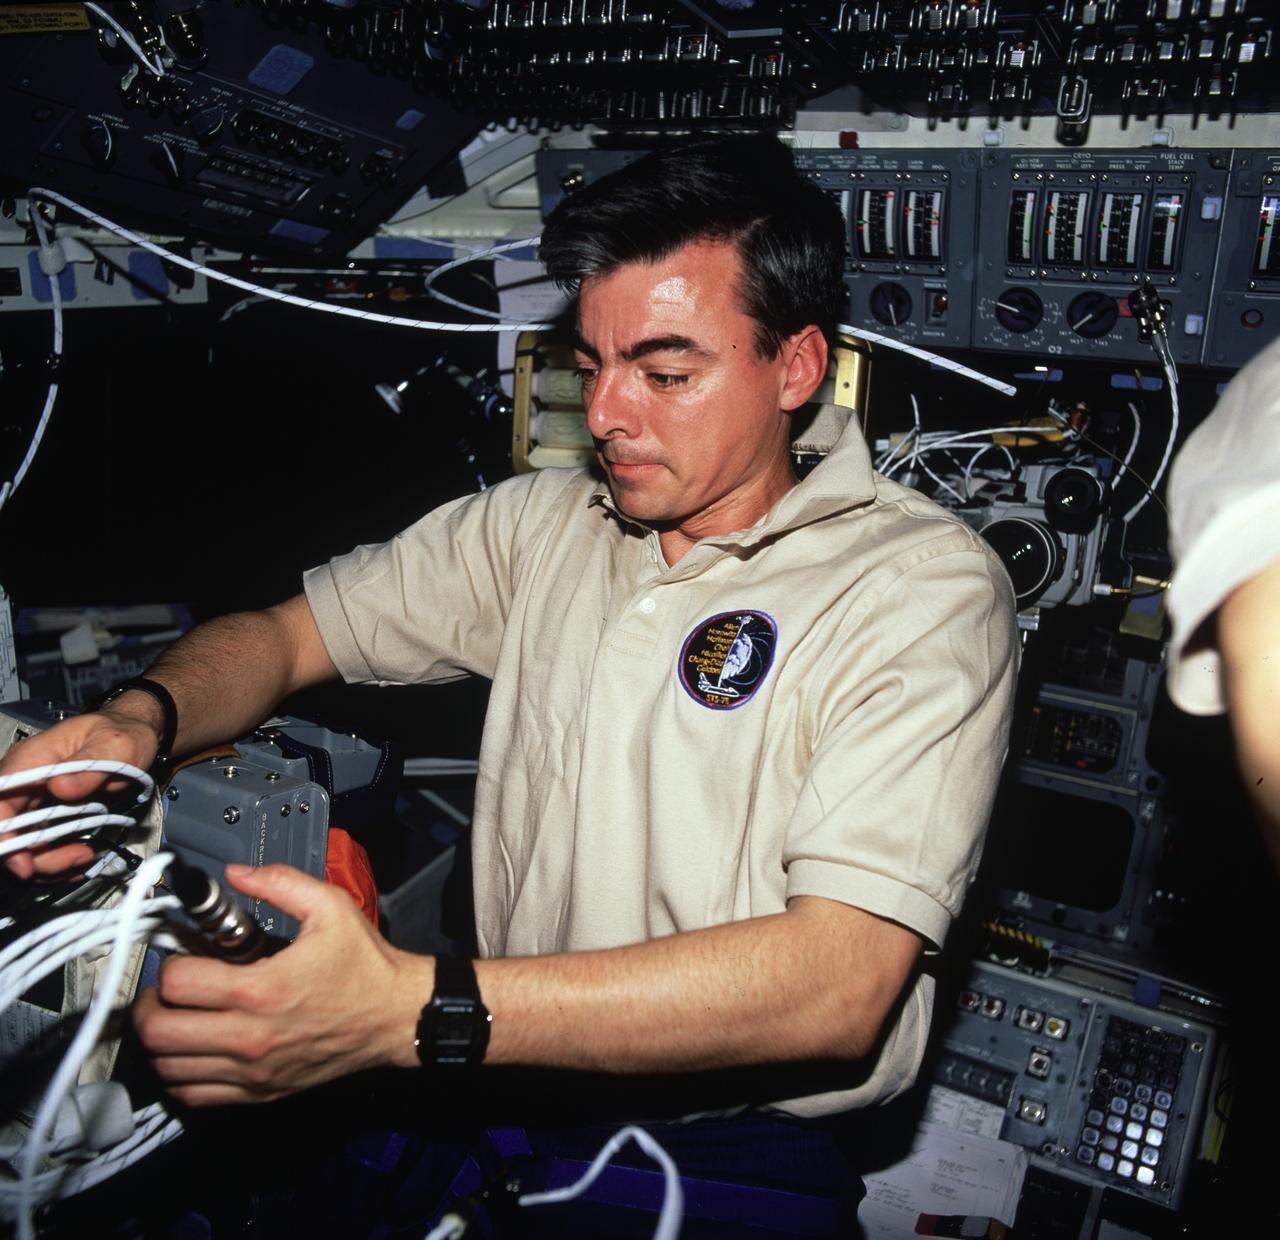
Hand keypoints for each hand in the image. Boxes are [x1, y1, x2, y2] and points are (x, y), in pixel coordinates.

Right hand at [0, 709, 159, 878]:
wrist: (135, 738)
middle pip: (6, 825)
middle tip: (67, 862)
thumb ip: (89, 766)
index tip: (21, 858)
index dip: (2, 829)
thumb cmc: (121, 735)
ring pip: (22, 841)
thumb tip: (59, 787)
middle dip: (27, 854)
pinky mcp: (47, 816)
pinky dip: (58, 859)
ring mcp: (34, 801)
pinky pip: (41, 845)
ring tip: (84, 856)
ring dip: (48, 860)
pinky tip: (80, 858)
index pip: (0, 796)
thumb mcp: (116, 745)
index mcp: (32, 757)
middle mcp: (26, 781)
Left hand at [133, 864, 430, 1105]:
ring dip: (161, 1042)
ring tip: (175, 1018)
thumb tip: (235, 873)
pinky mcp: (260, 1092)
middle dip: (148, 1005)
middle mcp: (251, 1035)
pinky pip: (195, 1096)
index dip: (170, 962)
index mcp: (262, 988)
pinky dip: (180, 1076)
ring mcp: (253, 1070)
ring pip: (169, 1069)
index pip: (178, 983)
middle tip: (161, 990)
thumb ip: (279, 883)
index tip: (182, 955)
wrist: (398, 1015)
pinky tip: (193, 1051)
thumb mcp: (330, 907)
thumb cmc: (365, 963)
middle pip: (159, 1033)